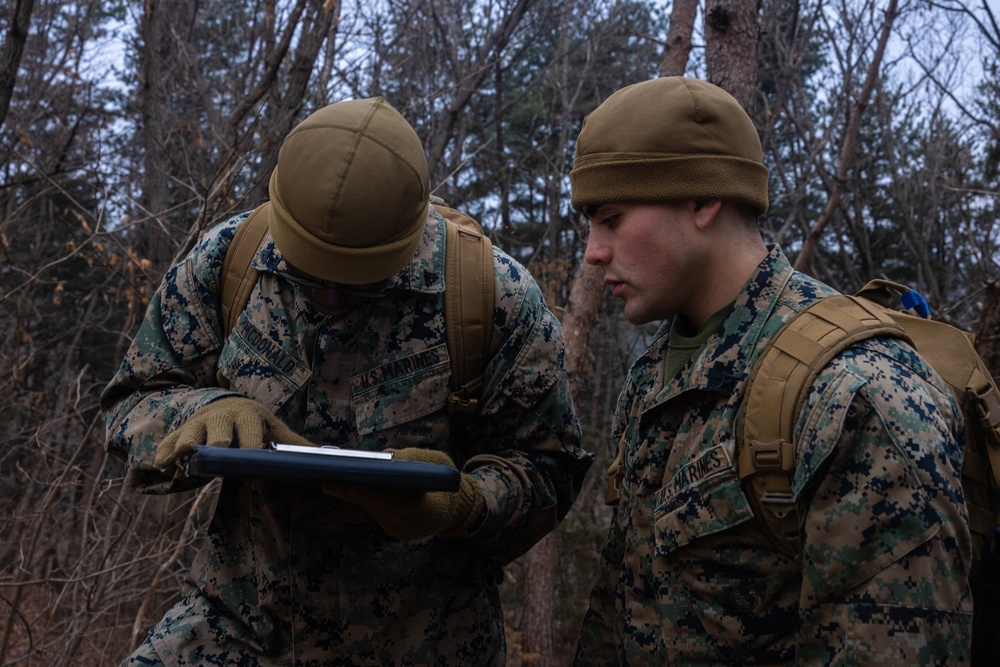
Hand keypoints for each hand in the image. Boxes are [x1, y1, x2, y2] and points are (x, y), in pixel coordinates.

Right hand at [155, 396, 312, 468]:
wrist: (225, 406)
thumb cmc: (255, 423)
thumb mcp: (274, 427)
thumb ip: (294, 443)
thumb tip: (323, 458)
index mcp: (248, 415)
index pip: (251, 430)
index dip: (251, 444)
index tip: (253, 457)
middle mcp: (222, 417)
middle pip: (218, 430)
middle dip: (218, 442)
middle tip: (218, 454)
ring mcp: (199, 423)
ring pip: (189, 434)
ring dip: (185, 447)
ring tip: (181, 460)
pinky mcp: (181, 431)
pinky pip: (169, 442)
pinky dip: (165, 453)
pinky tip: (162, 466)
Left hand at [323, 448, 484, 539]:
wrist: (455, 509)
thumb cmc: (445, 481)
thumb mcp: (437, 463)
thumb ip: (413, 460)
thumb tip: (384, 458)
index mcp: (429, 511)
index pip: (396, 503)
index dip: (372, 492)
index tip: (349, 482)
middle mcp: (412, 526)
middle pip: (377, 506)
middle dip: (351, 491)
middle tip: (326, 477)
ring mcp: (401, 532)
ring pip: (371, 510)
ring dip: (351, 494)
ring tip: (328, 478)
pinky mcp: (392, 532)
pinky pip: (374, 512)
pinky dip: (361, 499)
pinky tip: (343, 486)